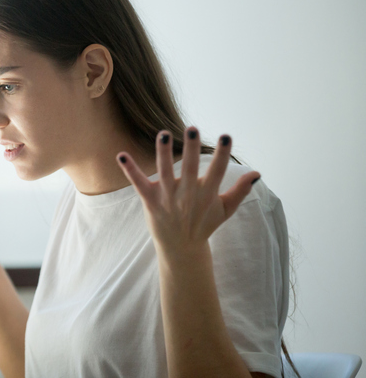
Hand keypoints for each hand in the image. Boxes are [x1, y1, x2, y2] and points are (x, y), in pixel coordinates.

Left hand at [116, 127, 259, 257]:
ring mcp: (168, 197)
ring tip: (163, 134)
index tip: (226, 137)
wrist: (181, 249)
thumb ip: (240, 191)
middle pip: (191, 168)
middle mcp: (188, 194)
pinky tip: (121, 155)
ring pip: (165, 172)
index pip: (218, 171)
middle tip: (192, 128)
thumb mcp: (225, 209)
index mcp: (207, 194)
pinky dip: (130, 170)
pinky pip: (138, 183)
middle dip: (192, 149)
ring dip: (164, 153)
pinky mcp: (150, 201)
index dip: (222, 155)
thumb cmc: (204, 225)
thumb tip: (257, 173)